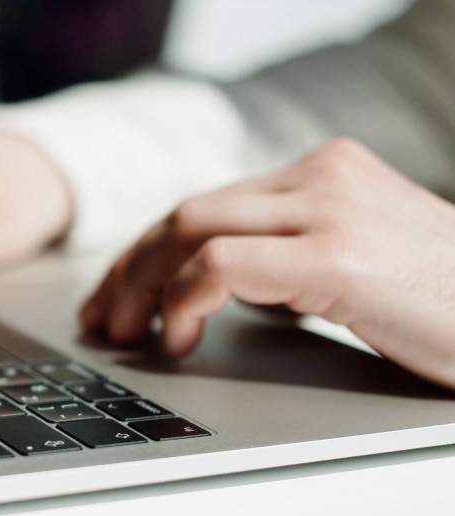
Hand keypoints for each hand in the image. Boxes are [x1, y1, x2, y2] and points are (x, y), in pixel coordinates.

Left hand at [81, 139, 454, 389]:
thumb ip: (289, 261)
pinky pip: (220, 263)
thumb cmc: (444, 308)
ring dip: (139, 286)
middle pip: (184, 212)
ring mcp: (330, 209)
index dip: (145, 254)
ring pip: (189, 229)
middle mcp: (321, 175)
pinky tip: (175, 337)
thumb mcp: (354, 268)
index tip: (115, 298)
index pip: (206, 204)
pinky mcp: (337, 255)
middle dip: (127, 270)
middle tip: (100, 321)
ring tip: (124, 335)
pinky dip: (182, 300)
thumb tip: (212, 289)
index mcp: (323, 172)